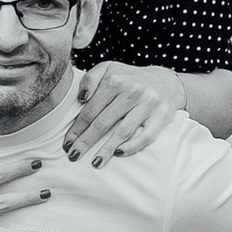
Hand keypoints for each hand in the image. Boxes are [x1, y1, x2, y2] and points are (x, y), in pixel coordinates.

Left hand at [61, 63, 181, 168]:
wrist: (165, 81)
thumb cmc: (129, 79)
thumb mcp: (108, 69)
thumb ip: (90, 78)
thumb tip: (80, 98)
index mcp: (114, 80)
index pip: (90, 110)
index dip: (76, 128)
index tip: (66, 143)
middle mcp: (131, 91)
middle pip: (103, 122)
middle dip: (86, 141)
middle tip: (74, 156)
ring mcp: (147, 104)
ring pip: (123, 131)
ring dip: (107, 149)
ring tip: (95, 162)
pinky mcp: (161, 115)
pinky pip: (146, 136)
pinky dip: (133, 146)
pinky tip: (119, 153)